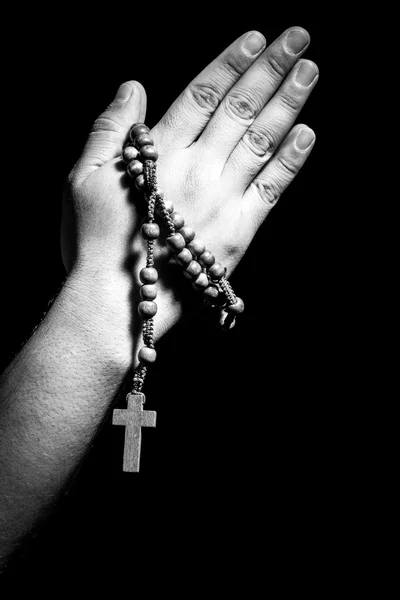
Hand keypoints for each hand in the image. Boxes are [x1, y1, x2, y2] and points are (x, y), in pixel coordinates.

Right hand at [61, 26, 317, 363]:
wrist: (117, 302)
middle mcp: (197, 169)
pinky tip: (308, 133)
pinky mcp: (238, 232)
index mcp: (160, 153)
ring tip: (309, 70)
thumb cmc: (94, 241)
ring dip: (288, 103)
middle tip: (298, 37)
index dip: (231, 63)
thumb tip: (133, 87)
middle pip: (239, 109)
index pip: (203, 95)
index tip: (257, 38)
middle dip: (270, 69)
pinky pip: (271, 189)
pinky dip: (291, 160)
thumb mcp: (81, 178)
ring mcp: (222, 199)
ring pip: (261, 141)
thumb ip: (108, 129)